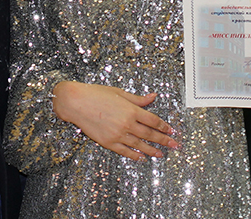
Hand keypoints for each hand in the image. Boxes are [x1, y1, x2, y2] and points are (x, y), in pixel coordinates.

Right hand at [52, 81, 179, 160]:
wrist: (76, 102)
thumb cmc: (96, 94)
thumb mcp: (120, 93)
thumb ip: (138, 98)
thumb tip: (153, 97)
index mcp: (131, 109)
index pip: (153, 120)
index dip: (164, 126)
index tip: (171, 130)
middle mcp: (127, 123)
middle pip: (150, 134)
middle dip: (164, 140)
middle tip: (174, 145)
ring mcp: (118, 134)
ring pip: (140, 145)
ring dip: (152, 150)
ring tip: (161, 154)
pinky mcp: (108, 142)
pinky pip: (125, 151)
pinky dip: (134, 155)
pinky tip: (141, 157)